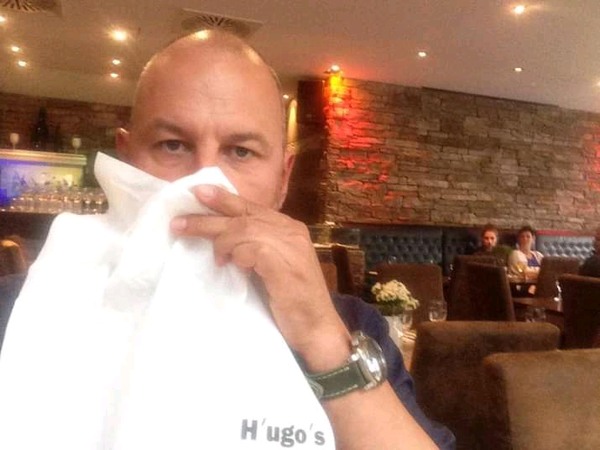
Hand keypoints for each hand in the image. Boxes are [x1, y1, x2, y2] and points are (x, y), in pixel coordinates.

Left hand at [170, 185, 350, 370]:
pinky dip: (238, 256)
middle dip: (208, 218)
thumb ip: (255, 248)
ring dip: (221, 241)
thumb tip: (221, 238)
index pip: (251, 207)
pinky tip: (233, 266)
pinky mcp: (285, 265)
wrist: (317, 328)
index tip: (197, 192)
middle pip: (243, 215)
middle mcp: (291, 231)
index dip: (224, 199)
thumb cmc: (292, 301)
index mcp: (289, 228)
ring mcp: (290, 247)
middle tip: (179, 222)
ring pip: (244, 229)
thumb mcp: (271, 266)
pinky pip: (252, 249)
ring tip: (215, 257)